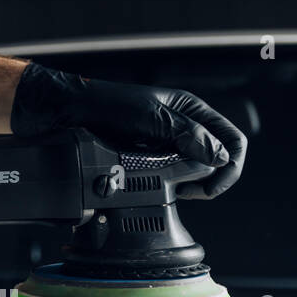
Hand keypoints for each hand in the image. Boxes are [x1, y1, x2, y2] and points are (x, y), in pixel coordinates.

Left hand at [10, 62, 245, 198]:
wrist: (65, 112)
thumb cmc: (103, 104)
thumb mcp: (150, 116)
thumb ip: (186, 135)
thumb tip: (218, 156)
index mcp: (189, 109)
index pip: (231, 139)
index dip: (229, 165)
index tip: (211, 185)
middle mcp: (180, 126)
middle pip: (215, 159)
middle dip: (208, 178)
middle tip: (188, 191)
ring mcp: (163, 143)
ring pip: (192, 171)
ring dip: (187, 183)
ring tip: (172, 189)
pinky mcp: (146, 157)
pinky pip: (168, 175)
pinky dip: (167, 183)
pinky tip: (156, 186)